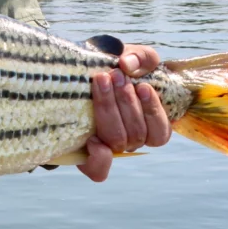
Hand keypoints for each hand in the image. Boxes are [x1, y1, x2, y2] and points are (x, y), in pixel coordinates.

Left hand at [80, 45, 171, 182]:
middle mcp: (129, 139)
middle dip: (125, 102)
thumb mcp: (126, 57)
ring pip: (118, 141)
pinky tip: (92, 139)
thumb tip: (128, 64)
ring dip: (110, 110)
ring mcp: (108, 148)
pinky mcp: (86, 158)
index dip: (153, 111)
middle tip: (114, 76)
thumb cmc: (105, 68)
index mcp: (146, 123)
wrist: (68, 77)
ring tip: (101, 81)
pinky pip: (99, 171)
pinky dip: (99, 158)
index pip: (160, 132)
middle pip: (136, 134)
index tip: (141, 85)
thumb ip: (139, 57)